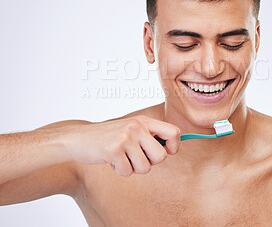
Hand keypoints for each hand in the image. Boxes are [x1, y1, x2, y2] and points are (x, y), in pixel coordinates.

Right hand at [62, 115, 180, 175]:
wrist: (77, 139)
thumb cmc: (108, 138)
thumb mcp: (131, 130)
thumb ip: (149, 137)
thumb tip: (169, 151)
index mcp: (144, 121)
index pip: (174, 132)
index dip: (173, 147)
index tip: (164, 152)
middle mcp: (137, 126)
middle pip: (161, 156)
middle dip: (150, 163)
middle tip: (136, 158)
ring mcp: (125, 137)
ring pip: (145, 167)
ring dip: (133, 168)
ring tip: (121, 158)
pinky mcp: (114, 149)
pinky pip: (128, 171)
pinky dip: (120, 171)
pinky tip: (111, 160)